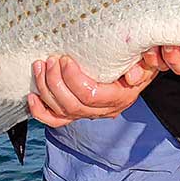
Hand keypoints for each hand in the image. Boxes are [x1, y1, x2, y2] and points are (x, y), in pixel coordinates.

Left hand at [28, 55, 157, 127]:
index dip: (72, 79)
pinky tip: (32, 96)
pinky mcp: (78, 113)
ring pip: (62, 112)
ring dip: (46, 89)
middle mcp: (104, 110)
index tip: (65, 59)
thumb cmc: (140, 60)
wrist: (139, 68)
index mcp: (120, 97)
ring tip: (40, 66)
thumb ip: (143, 65)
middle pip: (72, 105)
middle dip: (55, 81)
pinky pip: (56, 120)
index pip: (90, 95)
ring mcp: (90, 114)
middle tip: (50, 60)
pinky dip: (41, 111)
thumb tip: (132, 75)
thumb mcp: (147, 59)